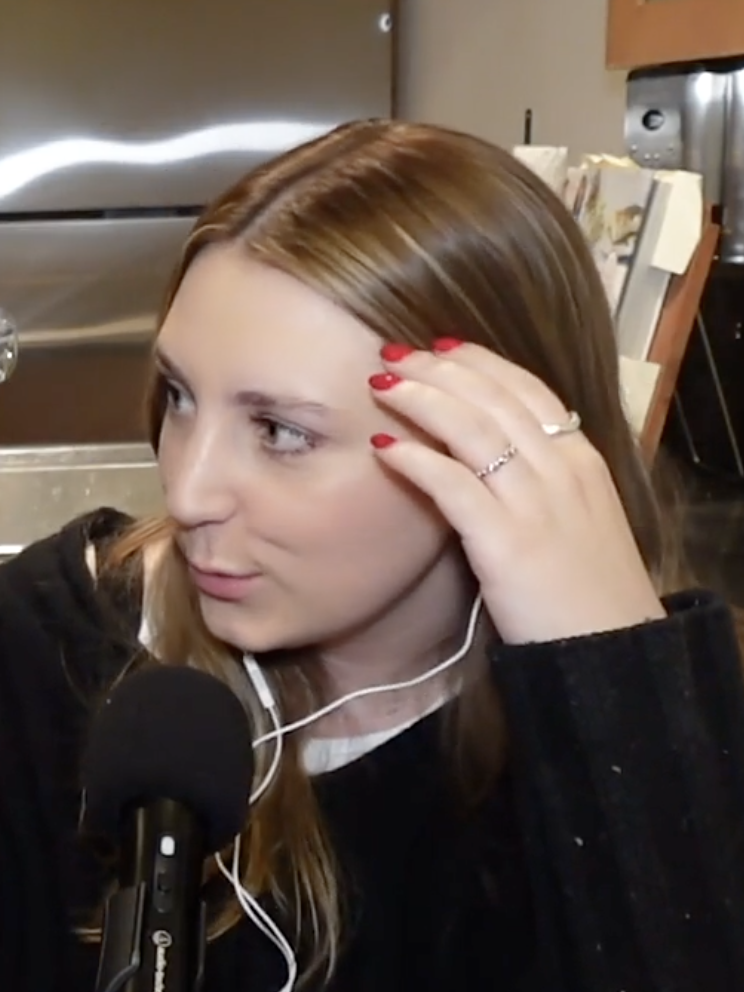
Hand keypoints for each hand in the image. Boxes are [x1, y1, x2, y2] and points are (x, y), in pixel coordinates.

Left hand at [368, 337, 663, 643]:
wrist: (608, 646)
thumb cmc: (582, 587)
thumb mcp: (576, 516)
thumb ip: (540, 478)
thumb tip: (488, 452)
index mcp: (580, 459)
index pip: (527, 389)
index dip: (478, 362)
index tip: (438, 345)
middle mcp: (561, 470)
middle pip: (494, 399)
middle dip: (439, 369)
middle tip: (394, 352)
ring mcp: (534, 503)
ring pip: (473, 429)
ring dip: (422, 398)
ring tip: (382, 382)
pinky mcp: (506, 541)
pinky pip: (454, 485)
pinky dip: (417, 459)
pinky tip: (383, 447)